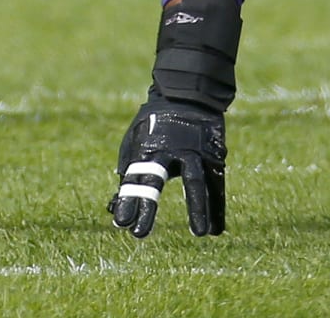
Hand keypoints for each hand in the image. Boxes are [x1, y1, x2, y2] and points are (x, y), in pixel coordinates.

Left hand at [109, 94, 226, 238]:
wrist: (188, 94)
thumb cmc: (155, 125)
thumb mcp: (136, 142)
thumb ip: (128, 174)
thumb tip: (112, 209)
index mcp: (148, 148)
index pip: (135, 178)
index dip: (127, 200)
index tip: (119, 223)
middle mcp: (171, 150)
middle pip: (160, 180)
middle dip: (150, 208)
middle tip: (140, 235)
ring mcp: (196, 151)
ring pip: (198, 182)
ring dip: (200, 209)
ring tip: (201, 233)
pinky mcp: (214, 155)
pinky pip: (216, 185)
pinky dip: (217, 208)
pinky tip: (216, 230)